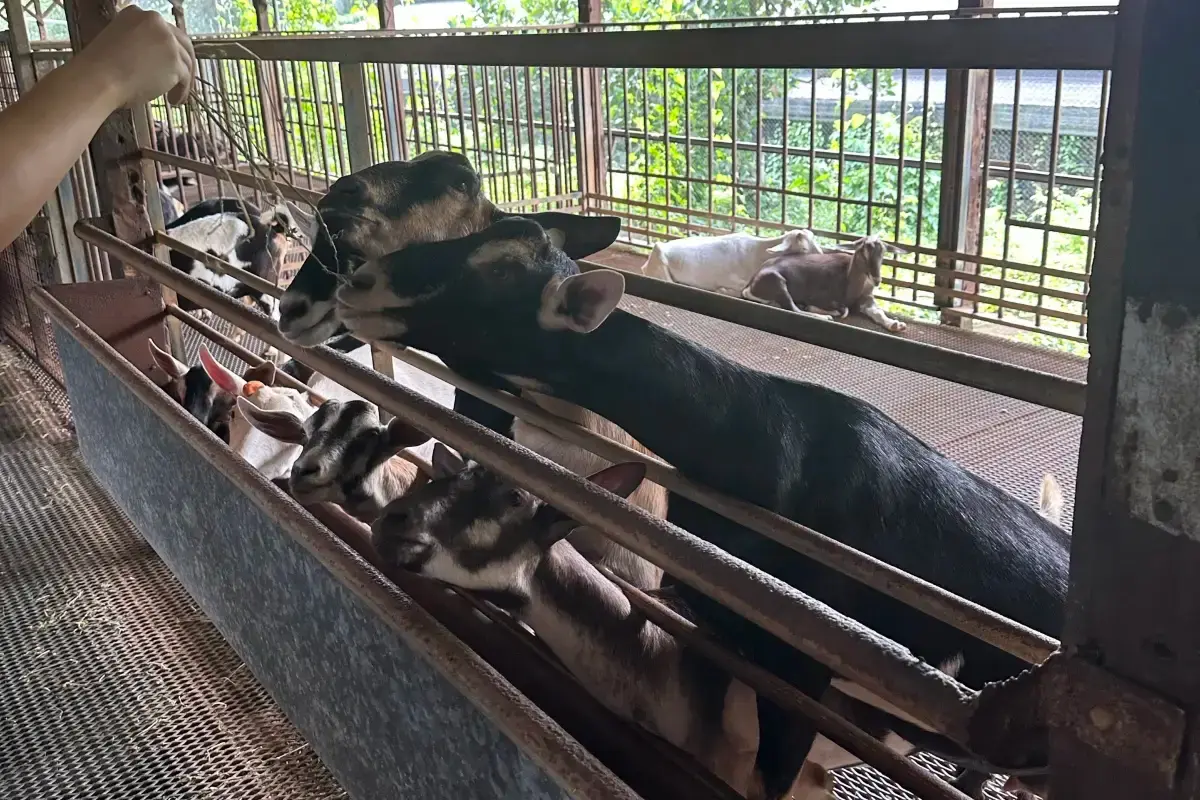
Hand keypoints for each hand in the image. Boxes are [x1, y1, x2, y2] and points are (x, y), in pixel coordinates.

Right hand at [77, 6, 194, 106]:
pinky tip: (174, 100)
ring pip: (185, 61)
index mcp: (137, 14)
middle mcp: (156, 22)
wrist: (100, 79)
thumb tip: (156, 59)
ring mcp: (168, 40)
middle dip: (183, 63)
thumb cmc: (102, 68)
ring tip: (174, 95)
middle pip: (181, 43)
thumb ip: (139, 43)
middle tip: (181, 80)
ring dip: (182, 81)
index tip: (166, 63)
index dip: (168, 48)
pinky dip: (182, 91)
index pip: (163, 30)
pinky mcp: (175, 60)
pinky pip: (186, 78)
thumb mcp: (118, 42)